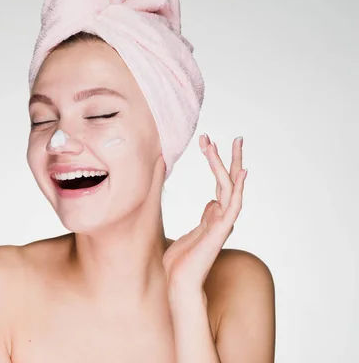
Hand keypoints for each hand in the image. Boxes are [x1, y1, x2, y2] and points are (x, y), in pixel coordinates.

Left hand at [163, 134, 246, 295]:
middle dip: (228, 158)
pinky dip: (237, 188)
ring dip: (229, 165)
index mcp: (214, 216)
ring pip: (231, 188)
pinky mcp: (220, 231)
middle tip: (230, 136)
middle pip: (229, 181)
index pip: (220, 183)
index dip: (216, 162)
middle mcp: (222, 217)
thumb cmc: (181, 261)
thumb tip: (212, 202)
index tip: (209, 143)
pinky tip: (241, 172)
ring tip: (229, 144)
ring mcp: (223, 223)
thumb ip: (204, 217)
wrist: (179, 282)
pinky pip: (233, 205)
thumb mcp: (190, 232)